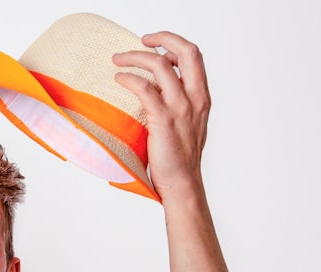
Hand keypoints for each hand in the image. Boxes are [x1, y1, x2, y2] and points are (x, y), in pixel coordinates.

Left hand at [112, 31, 209, 200]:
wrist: (182, 185)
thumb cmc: (180, 160)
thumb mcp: (188, 126)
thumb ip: (180, 106)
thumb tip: (157, 91)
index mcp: (202, 99)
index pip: (194, 57)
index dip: (174, 44)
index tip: (155, 44)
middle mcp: (195, 99)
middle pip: (186, 52)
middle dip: (162, 38)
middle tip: (141, 40)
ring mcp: (180, 109)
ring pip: (161, 65)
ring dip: (136, 57)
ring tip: (118, 60)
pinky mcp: (163, 121)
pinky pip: (145, 88)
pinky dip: (129, 78)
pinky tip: (119, 80)